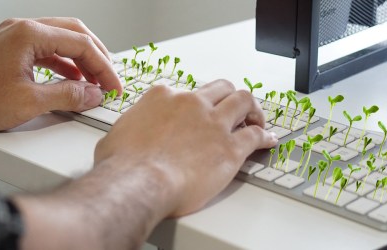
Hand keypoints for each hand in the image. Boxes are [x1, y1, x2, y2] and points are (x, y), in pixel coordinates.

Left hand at [0, 18, 121, 130]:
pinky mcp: (11, 48)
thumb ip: (67, 95)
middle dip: (97, 57)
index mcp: (28, 35)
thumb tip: (93, 94)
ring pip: (62, 38)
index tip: (114, 86)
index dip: (104, 67)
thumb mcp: (27, 102)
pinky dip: (65, 63)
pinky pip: (47, 49)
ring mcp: (15, 37)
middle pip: (75, 33)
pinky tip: (72, 79)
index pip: (81, 44)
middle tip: (109, 80)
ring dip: (82, 59)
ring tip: (94, 81)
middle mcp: (23, 29)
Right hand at [94, 80, 277, 216]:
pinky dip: (265, 136)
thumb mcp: (118, 134)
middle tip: (234, 109)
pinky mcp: (230, 148)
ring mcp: (213, 124)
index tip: (197, 113)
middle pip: (221, 88)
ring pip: (243, 101)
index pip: (186, 91)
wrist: (138, 182)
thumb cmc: (123, 164)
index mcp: (164, 98)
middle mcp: (192, 104)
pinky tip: (268, 140)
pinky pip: (255, 136)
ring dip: (252, 109)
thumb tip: (129, 134)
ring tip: (256, 119)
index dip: (195, 103)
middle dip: (229, 96)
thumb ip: (133, 127)